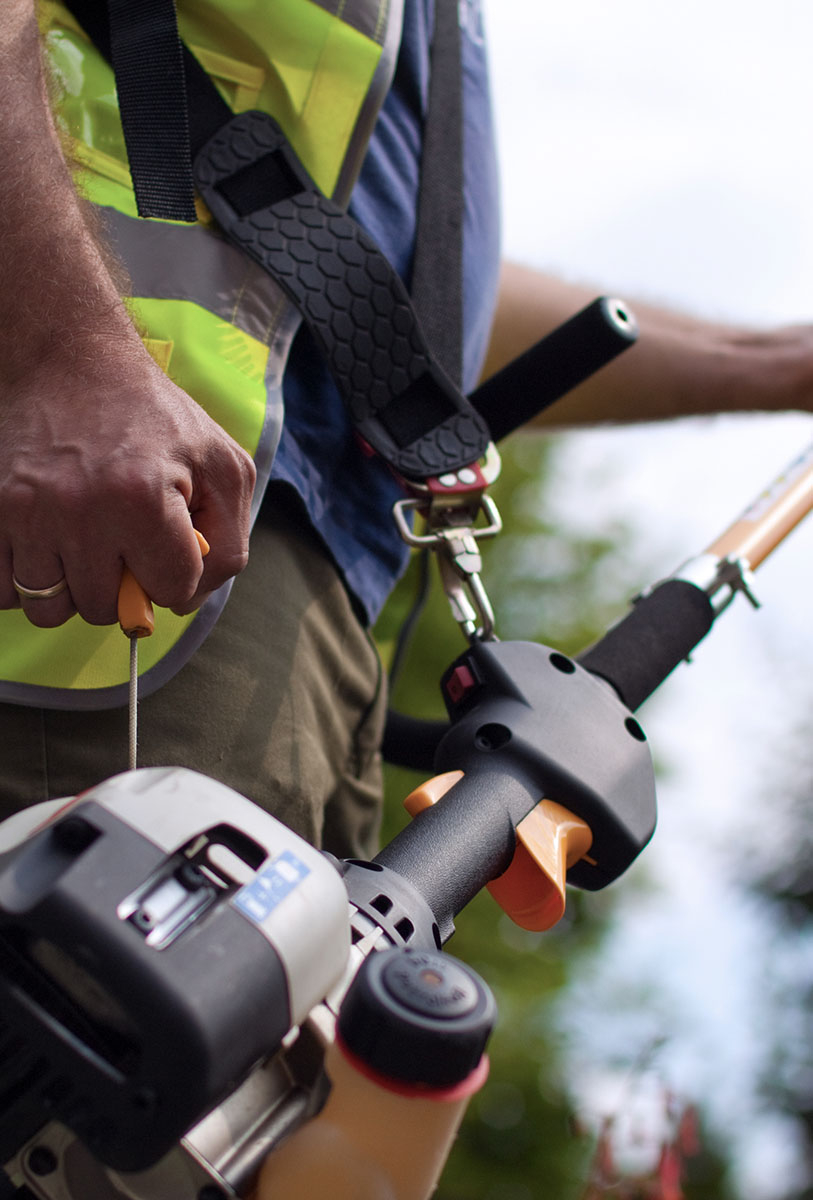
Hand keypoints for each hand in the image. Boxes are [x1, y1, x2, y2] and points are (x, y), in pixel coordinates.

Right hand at [0, 341, 255, 627]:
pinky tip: (46, 546)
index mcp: (144, 499)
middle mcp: (81, 511)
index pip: (171, 591)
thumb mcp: (222, 466)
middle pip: (105, 609)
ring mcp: (28, 513)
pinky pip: (2, 591)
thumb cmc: (154, 416)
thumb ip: (228, 543)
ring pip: (49, 609)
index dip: (177, 573)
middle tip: (123, 539)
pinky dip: (25, 580)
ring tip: (83, 545)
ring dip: (70, 588)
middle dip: (121, 584)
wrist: (69, 360)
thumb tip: (186, 600)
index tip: (168, 542)